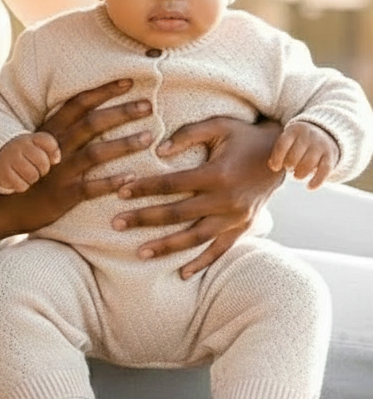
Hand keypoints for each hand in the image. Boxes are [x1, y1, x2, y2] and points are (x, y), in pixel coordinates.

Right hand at [0, 132, 60, 191]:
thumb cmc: (23, 152)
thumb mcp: (36, 145)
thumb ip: (51, 149)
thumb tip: (56, 160)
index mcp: (29, 138)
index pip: (48, 142)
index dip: (52, 152)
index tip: (46, 156)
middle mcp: (19, 146)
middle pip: (43, 162)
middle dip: (43, 169)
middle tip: (37, 169)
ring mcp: (10, 158)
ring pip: (32, 175)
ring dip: (33, 178)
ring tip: (27, 175)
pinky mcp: (3, 172)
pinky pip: (21, 185)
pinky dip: (22, 185)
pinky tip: (19, 179)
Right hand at [4, 78, 153, 228]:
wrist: (5, 204)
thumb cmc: (29, 172)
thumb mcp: (40, 145)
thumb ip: (63, 131)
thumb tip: (91, 114)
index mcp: (51, 131)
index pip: (79, 103)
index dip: (103, 91)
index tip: (128, 81)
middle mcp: (57, 147)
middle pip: (92, 123)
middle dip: (121, 112)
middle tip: (148, 105)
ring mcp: (60, 171)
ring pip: (95, 153)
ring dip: (124, 144)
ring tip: (149, 138)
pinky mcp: (64, 194)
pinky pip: (91, 187)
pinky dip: (112, 182)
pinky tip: (132, 178)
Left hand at [112, 117, 282, 278]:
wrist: (283, 156)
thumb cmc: (244, 136)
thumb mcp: (218, 125)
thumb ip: (187, 134)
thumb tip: (158, 149)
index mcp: (218, 174)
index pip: (172, 184)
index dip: (145, 187)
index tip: (121, 191)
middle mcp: (227, 200)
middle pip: (178, 213)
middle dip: (144, 219)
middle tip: (116, 223)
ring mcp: (237, 218)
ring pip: (196, 237)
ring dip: (167, 247)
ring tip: (139, 253)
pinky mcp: (244, 227)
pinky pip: (220, 249)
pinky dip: (202, 262)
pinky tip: (182, 273)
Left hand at [268, 121, 338, 188]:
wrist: (325, 133)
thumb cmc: (297, 141)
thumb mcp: (288, 139)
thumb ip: (279, 151)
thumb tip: (272, 166)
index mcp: (294, 130)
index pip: (282, 145)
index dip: (276, 159)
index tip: (275, 167)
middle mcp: (308, 135)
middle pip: (295, 156)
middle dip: (289, 166)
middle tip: (289, 168)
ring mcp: (321, 145)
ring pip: (308, 163)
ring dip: (300, 174)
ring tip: (296, 176)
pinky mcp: (331, 155)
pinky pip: (324, 170)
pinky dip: (316, 181)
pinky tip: (309, 188)